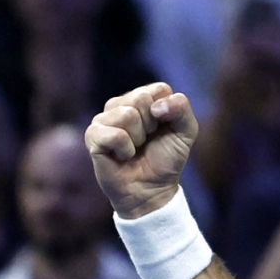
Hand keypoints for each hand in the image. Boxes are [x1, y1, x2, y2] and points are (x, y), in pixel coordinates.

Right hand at [85, 83, 197, 217]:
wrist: (152, 189)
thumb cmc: (166, 159)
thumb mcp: (186, 132)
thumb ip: (182, 109)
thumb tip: (156, 106)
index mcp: (144, 99)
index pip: (159, 89)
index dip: (167, 112)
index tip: (164, 128)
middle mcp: (121, 105)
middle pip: (141, 98)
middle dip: (152, 125)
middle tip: (148, 141)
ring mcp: (104, 119)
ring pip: (127, 114)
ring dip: (138, 138)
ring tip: (135, 149)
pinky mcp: (93, 136)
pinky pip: (115, 134)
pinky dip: (126, 149)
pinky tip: (123, 156)